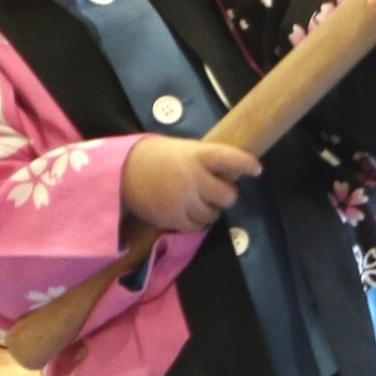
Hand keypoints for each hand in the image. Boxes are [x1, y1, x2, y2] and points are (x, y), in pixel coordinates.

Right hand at [121, 136, 261, 232]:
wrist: (118, 172)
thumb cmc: (152, 156)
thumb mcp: (180, 149)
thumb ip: (203, 160)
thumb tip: (229, 171)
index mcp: (196, 155)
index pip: (230, 158)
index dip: (246, 164)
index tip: (256, 169)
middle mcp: (193, 179)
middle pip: (227, 194)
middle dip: (226, 193)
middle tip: (218, 189)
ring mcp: (184, 201)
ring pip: (214, 213)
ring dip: (212, 208)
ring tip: (200, 201)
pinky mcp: (173, 219)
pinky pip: (198, 226)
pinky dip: (198, 220)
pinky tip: (190, 211)